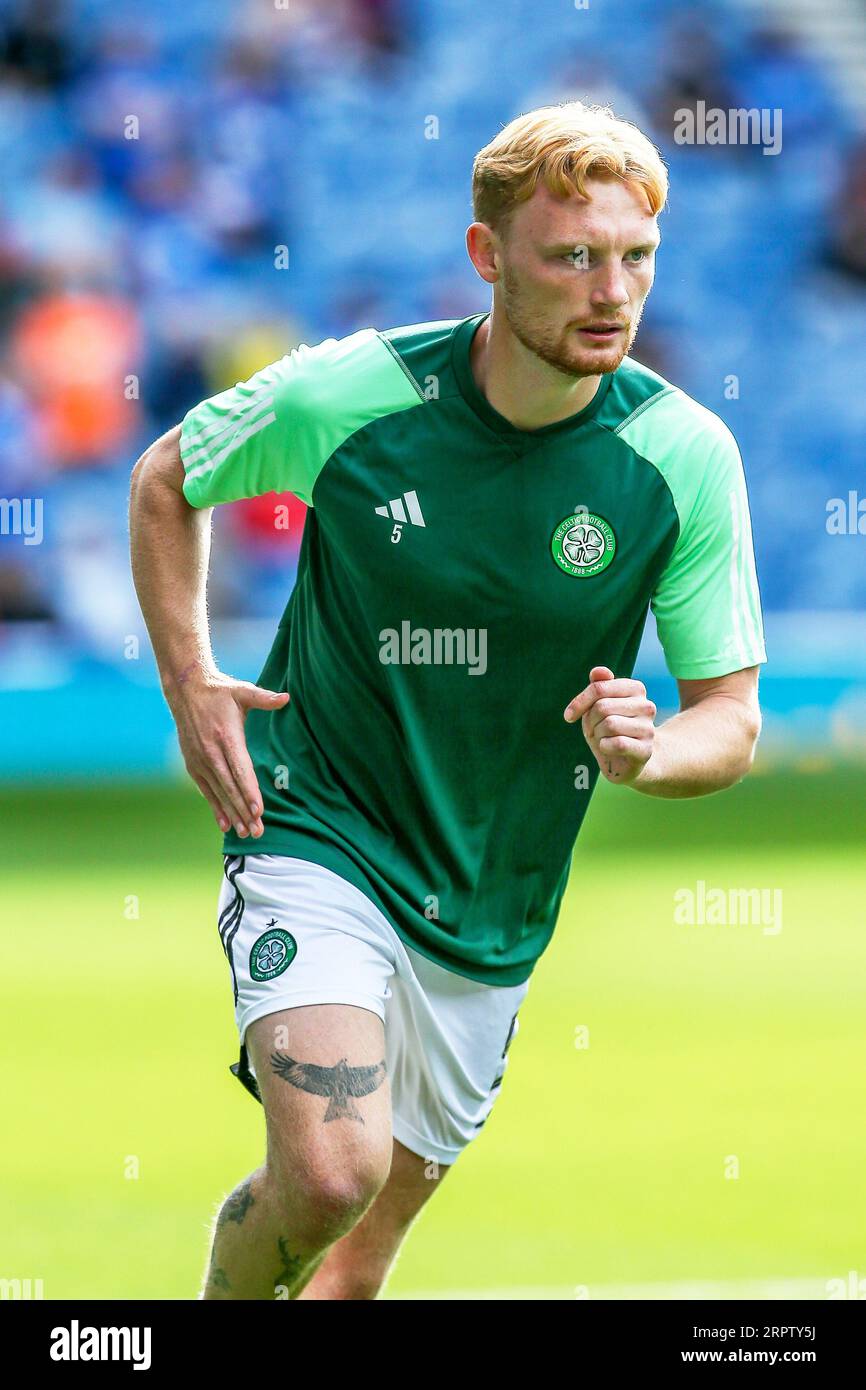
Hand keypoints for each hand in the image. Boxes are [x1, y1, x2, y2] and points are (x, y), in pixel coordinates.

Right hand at [167, 668, 289, 835]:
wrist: (186, 691)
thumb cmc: (220, 692)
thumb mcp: (243, 691)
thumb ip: (264, 698)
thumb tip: (286, 698)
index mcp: (226, 736)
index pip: (240, 769)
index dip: (249, 791)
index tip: (258, 810)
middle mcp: (211, 752)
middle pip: (230, 787)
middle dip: (244, 811)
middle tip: (257, 831)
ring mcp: (200, 761)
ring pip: (219, 793)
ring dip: (232, 814)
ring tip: (246, 833)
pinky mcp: (193, 765)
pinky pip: (206, 791)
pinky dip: (216, 808)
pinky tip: (226, 824)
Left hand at [563, 665, 655, 785]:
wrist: (627, 761)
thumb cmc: (609, 729)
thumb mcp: (598, 706)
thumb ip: (598, 686)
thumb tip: (598, 671)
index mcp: (636, 688)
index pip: (599, 687)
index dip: (579, 702)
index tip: (569, 716)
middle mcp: (646, 705)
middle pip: (602, 706)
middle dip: (590, 721)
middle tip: (593, 730)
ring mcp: (648, 728)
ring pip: (609, 724)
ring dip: (598, 735)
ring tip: (603, 739)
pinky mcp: (646, 749)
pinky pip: (617, 743)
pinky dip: (604, 747)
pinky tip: (608, 749)